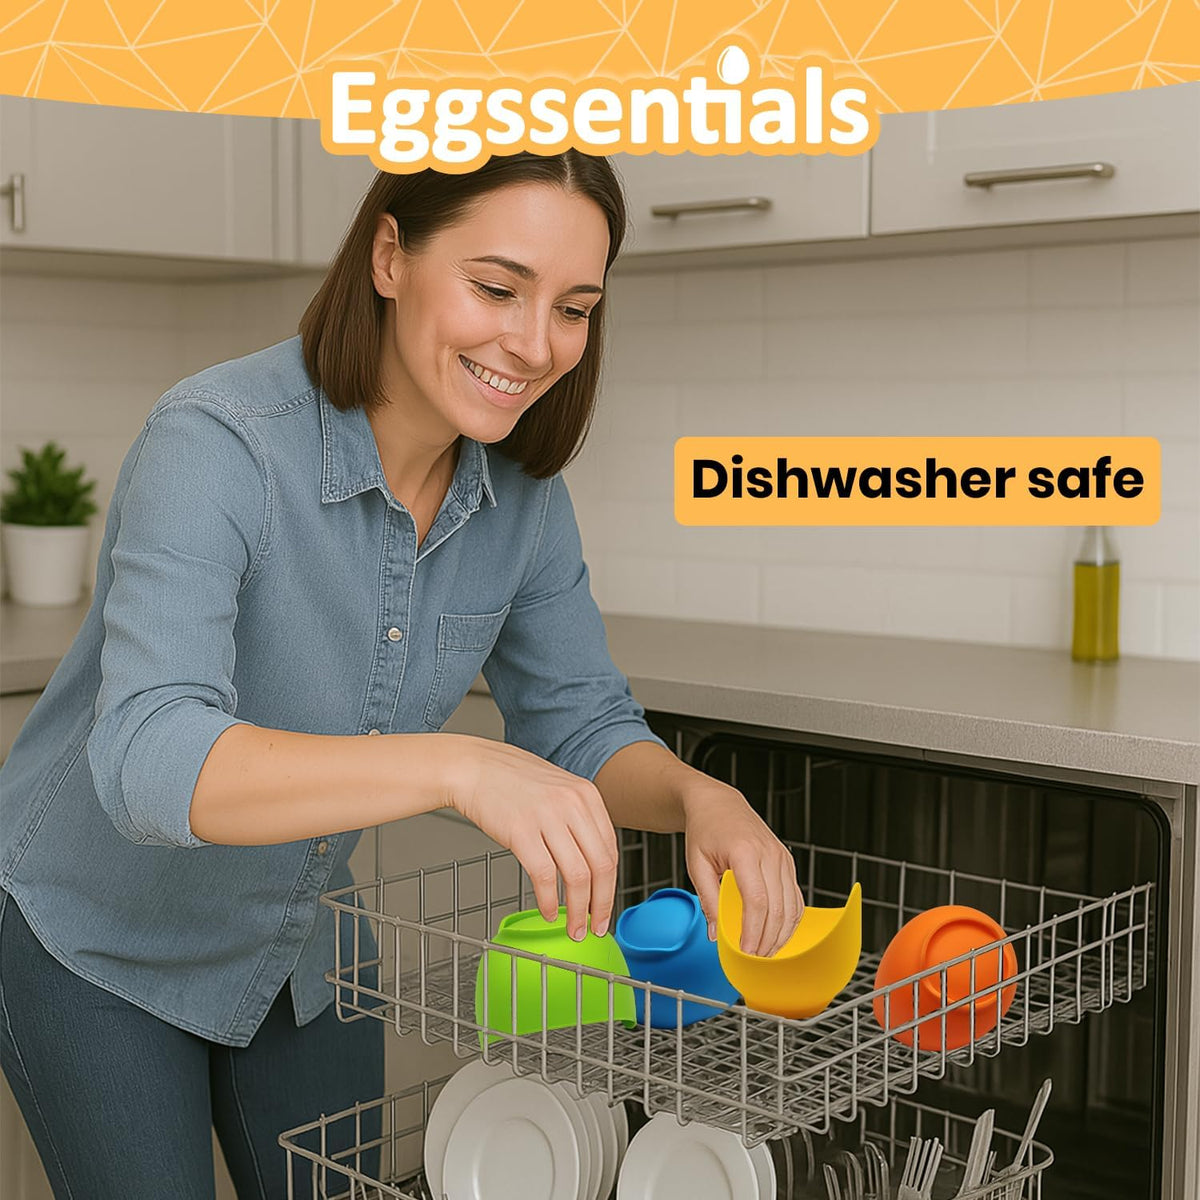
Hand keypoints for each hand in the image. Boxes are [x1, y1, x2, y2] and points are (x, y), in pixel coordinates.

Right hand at [441, 735, 618, 941]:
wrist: (473, 767)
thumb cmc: (512, 780)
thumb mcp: (559, 789)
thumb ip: (578, 818)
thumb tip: (593, 863)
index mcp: (586, 795)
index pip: (611, 849)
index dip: (611, 885)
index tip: (605, 905)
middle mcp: (572, 804)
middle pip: (601, 866)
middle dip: (602, 904)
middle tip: (596, 926)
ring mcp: (547, 817)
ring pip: (577, 875)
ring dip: (578, 910)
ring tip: (574, 928)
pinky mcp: (521, 832)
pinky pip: (544, 876)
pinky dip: (549, 901)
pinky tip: (548, 912)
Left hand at [682, 781, 804, 956]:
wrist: (718, 804)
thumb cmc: (705, 830)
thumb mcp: (696, 863)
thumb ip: (707, 899)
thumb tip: (715, 934)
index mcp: (744, 852)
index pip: (757, 901)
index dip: (754, 931)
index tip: (745, 952)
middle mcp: (769, 854)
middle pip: (777, 908)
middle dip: (768, 939)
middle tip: (754, 959)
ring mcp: (782, 857)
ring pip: (791, 905)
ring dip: (781, 934)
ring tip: (765, 952)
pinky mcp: (787, 861)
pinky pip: (795, 897)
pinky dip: (790, 920)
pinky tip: (777, 934)